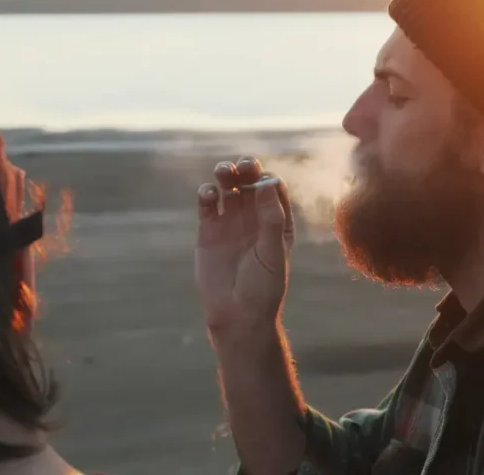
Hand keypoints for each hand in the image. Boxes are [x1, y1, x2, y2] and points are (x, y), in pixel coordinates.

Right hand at [195, 157, 294, 333]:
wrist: (236, 316)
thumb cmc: (262, 288)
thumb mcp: (272, 252)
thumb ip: (271, 218)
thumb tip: (267, 183)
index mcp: (277, 223)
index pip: (274, 190)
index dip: (268, 179)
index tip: (263, 181)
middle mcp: (254, 219)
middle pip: (250, 183)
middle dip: (246, 170)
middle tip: (243, 166)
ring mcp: (230, 223)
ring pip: (228, 188)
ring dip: (225, 175)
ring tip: (223, 172)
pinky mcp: (208, 231)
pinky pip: (207, 204)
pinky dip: (206, 194)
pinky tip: (208, 195)